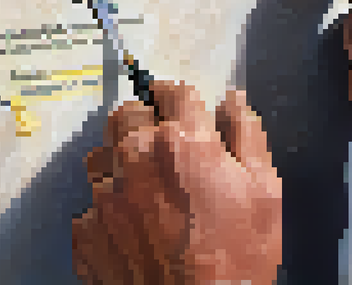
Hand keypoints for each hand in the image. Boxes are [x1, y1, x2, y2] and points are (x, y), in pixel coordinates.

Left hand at [72, 81, 282, 284]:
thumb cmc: (239, 259)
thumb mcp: (265, 193)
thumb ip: (246, 136)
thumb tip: (232, 100)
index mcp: (179, 141)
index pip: (170, 91)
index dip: (179, 99)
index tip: (183, 111)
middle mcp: (133, 158)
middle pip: (127, 114)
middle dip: (145, 121)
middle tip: (164, 148)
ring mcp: (104, 195)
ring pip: (101, 156)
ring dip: (119, 161)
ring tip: (145, 189)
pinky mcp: (86, 230)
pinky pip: (91, 204)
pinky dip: (108, 211)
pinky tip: (132, 229)